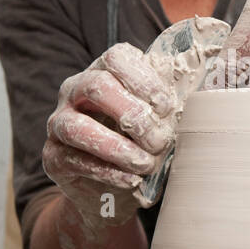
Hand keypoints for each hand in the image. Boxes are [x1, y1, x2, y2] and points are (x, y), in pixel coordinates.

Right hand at [42, 42, 176, 227]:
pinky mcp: (53, 157)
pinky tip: (131, 180)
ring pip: (78, 127)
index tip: (167, 107)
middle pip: (97, 86)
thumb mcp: (158, 122)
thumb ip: (168, 103)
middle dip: (133, 114)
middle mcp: (75, 91)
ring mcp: (59, 123)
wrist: (112, 191)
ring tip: (145, 164)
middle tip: (160, 140)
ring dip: (118, 148)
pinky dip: (108, 172)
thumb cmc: (140, 146)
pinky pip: (76, 160)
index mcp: (103, 72)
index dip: (144, 79)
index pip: (116, 57)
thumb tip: (196, 87)